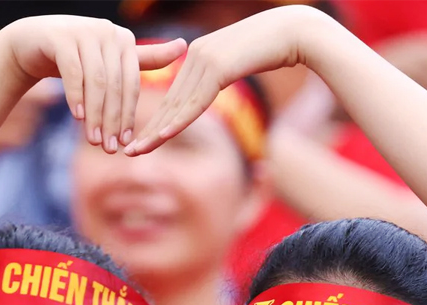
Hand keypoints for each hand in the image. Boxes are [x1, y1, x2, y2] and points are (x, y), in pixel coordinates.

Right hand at [0, 16, 184, 152]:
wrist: (32, 42)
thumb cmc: (76, 55)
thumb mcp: (110, 59)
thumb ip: (144, 58)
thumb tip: (183, 46)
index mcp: (124, 40)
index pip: (131, 84)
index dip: (129, 115)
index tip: (127, 143)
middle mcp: (107, 32)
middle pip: (115, 86)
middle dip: (112, 120)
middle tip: (109, 148)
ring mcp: (84, 33)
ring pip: (96, 82)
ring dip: (95, 115)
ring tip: (93, 140)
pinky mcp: (61, 39)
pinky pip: (73, 73)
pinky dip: (76, 97)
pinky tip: (77, 118)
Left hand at [125, 5, 336, 154]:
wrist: (297, 31)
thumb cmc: (278, 47)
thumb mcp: (245, 62)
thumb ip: (227, 72)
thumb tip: (221, 82)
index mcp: (201, 54)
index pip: (176, 95)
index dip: (159, 120)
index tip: (144, 140)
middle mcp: (197, 54)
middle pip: (170, 101)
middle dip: (150, 129)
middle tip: (129, 152)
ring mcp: (205, 58)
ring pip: (178, 104)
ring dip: (156, 131)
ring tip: (137, 151)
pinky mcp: (217, 65)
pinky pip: (195, 101)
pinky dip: (178, 121)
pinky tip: (161, 137)